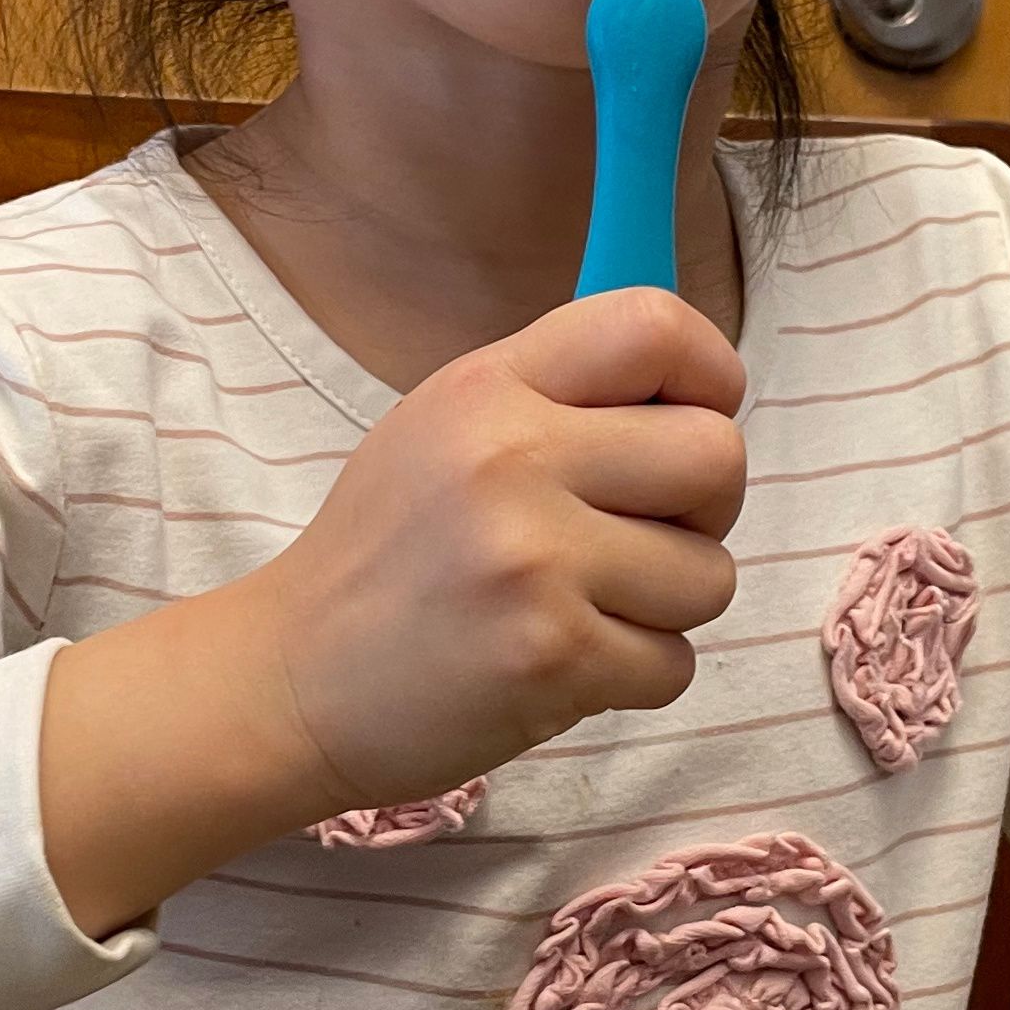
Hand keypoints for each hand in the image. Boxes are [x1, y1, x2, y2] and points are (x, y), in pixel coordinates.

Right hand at [240, 286, 748, 811]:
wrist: (292, 682)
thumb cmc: (387, 556)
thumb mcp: (445, 428)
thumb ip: (559, 397)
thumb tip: (698, 394)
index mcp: (489, 387)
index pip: (654, 326)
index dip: (710, 374)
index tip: (696, 418)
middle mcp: (512, 459)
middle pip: (717, 456)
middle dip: (704, 509)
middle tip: (639, 536)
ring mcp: (535, 562)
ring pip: (711, 575)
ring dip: (666, 606)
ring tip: (582, 609)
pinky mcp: (553, 659)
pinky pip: (675, 664)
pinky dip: (633, 677)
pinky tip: (563, 664)